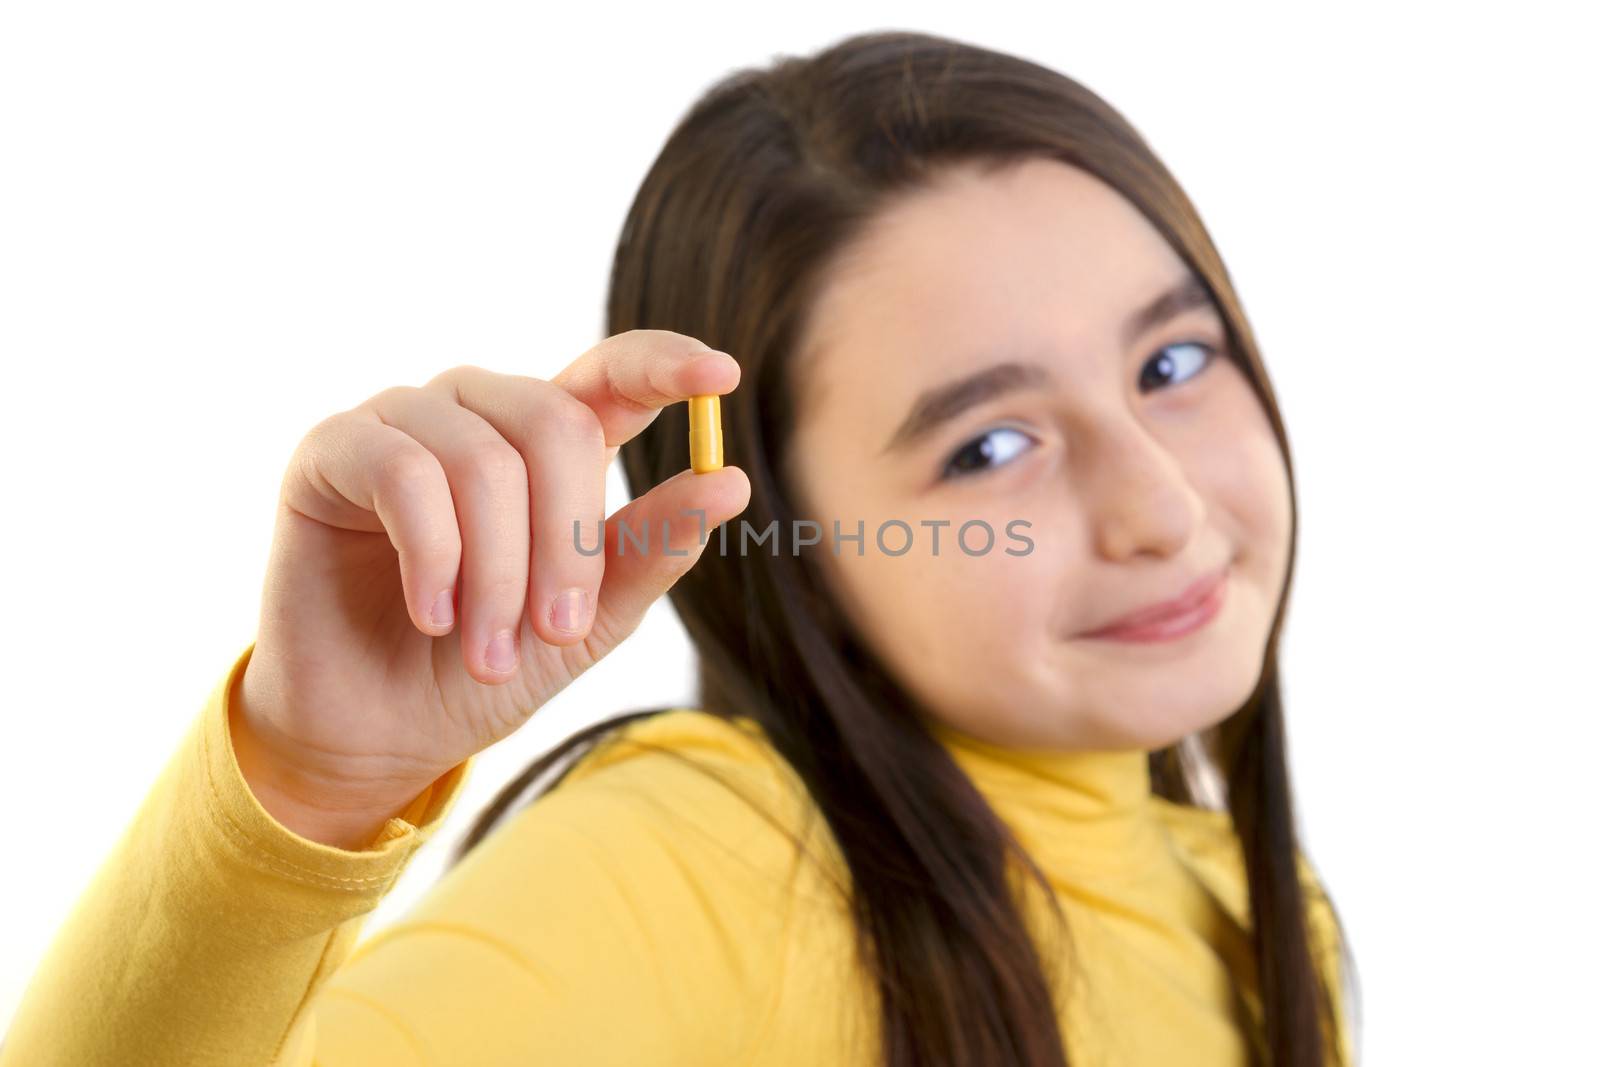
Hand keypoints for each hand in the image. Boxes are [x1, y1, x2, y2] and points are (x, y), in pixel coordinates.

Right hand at [231, 330, 748, 843]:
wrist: (379, 732)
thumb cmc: (488, 665)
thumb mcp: (590, 620)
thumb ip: (651, 550)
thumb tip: (730, 482)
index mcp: (549, 441)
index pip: (612, 373)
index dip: (664, 364)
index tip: (720, 376)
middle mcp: (479, 413)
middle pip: (556, 424)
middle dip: (566, 544)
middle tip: (558, 632)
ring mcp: (404, 422)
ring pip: (483, 460)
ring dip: (497, 573)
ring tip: (487, 651)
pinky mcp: (333, 450)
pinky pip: (403, 472)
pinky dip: (433, 555)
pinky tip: (433, 615)